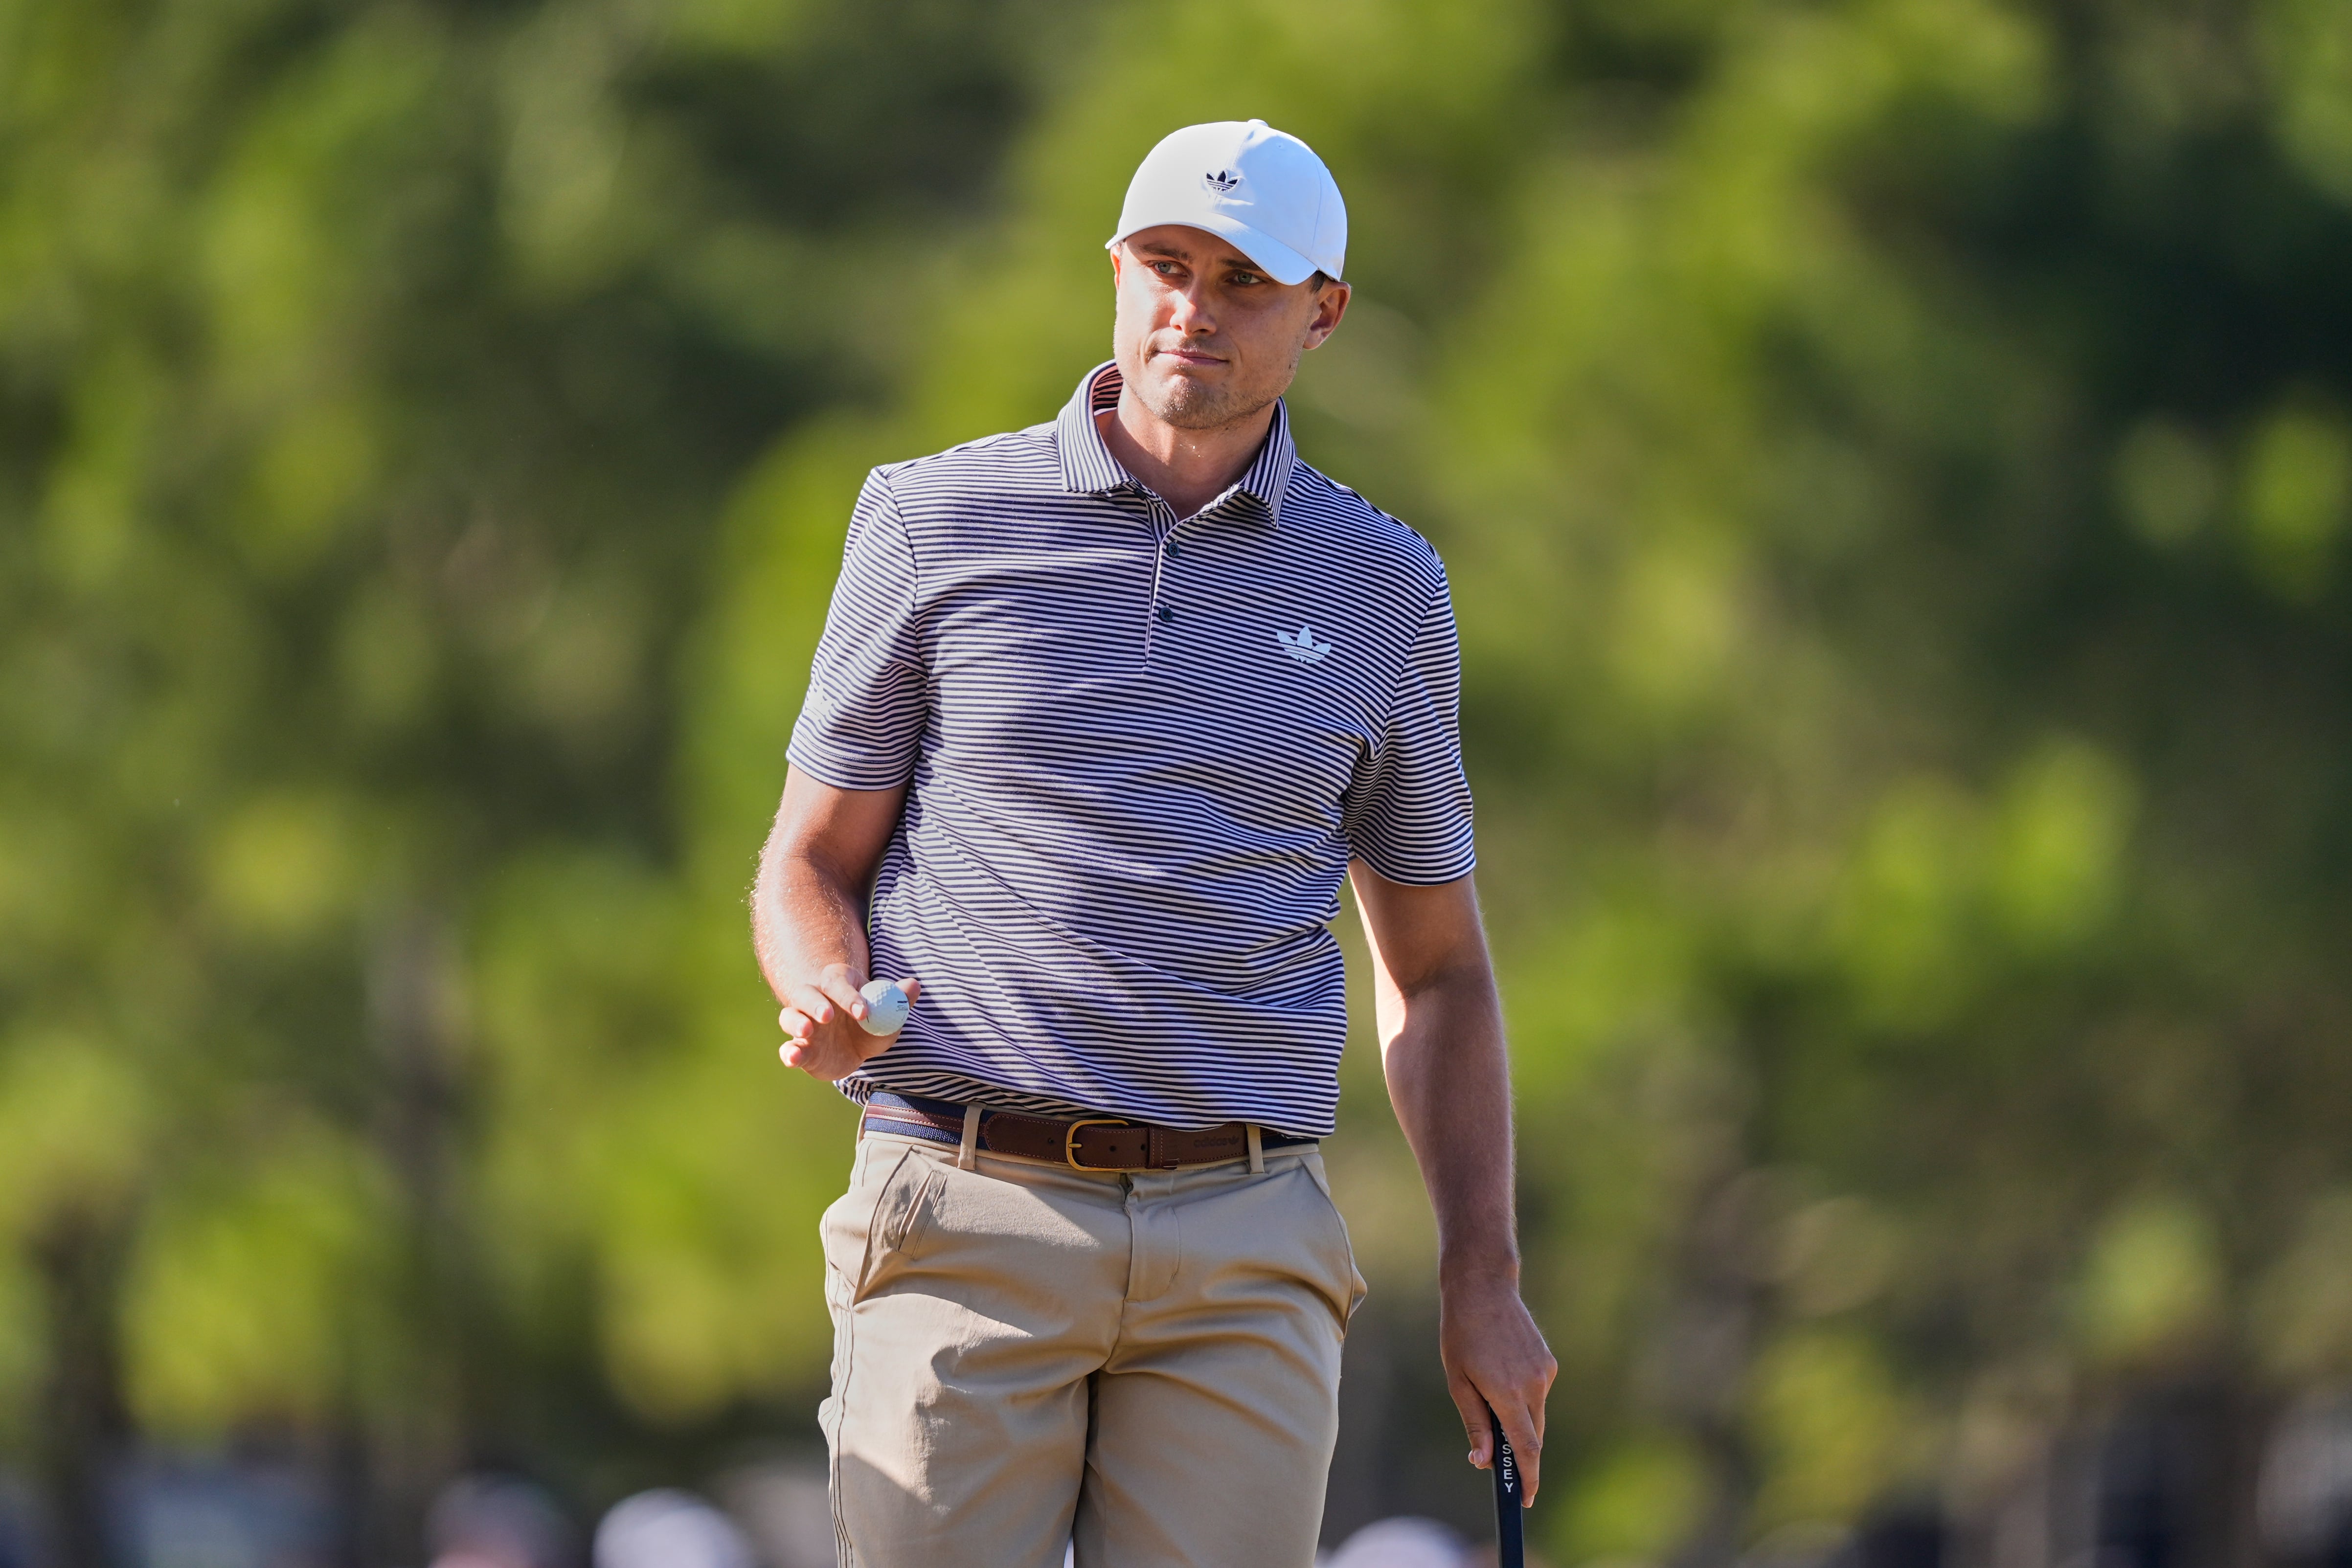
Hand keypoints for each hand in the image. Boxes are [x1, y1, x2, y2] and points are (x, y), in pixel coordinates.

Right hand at [776, 965, 921, 1081]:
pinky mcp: (800, 1048)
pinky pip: (788, 1047)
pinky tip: (793, 1057)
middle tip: (827, 1016)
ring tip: (807, 1031)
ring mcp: (804, 1024)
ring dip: (796, 1022)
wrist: (856, 1048)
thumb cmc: (871, 1022)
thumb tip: (913, 985)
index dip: (849, 995)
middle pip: (806, 994)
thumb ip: (899, 999)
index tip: (864, 1012)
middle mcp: (815, 1000)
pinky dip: (788, 1052)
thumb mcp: (888, 1013)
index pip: (837, 982)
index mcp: (837, 985)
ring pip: (789, 1016)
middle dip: (814, 1003)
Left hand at [1440, 1263, 1556, 1504]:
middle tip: (1497, 1458)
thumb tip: (1483, 1461)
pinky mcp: (1548, 1362)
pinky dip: (1523, 1397)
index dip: (1529, 1478)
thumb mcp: (1458, 1383)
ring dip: (1519, 1421)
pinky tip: (1501, 1374)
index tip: (1527, 1500)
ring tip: (1488, 1395)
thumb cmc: (1461, 1335)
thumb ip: (1475, 1424)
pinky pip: (1538, 1392)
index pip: (1527, 1449)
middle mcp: (1534, 1386)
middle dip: (1519, 1453)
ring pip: (1536, 1414)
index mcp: (1508, 1394)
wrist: (1483, 1289)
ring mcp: (1545, 1372)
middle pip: (1532, 1435)